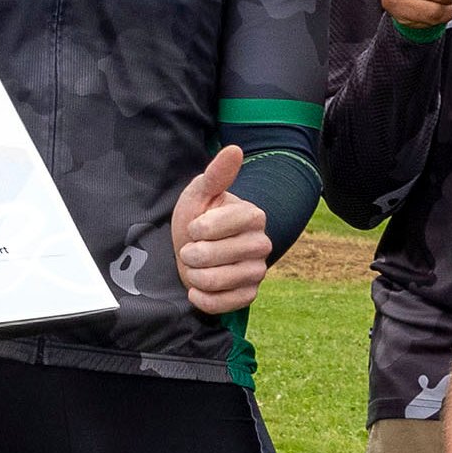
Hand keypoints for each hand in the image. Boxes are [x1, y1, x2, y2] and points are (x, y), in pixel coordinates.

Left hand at [172, 144, 274, 316]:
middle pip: (223, 254)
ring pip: (222, 280)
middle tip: (188, 250)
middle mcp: (262, 244)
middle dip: (194, 253)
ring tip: (192, 268)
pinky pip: (226, 303)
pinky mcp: (249, 294)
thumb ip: (216, 174)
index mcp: (254, 216)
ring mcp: (257, 271)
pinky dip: (204, 298)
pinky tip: (197, 288)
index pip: (228, 223)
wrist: (190, 250)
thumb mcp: (199, 194)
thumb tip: (234, 149)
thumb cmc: (196, 218)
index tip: (193, 227)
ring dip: (196, 275)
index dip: (202, 227)